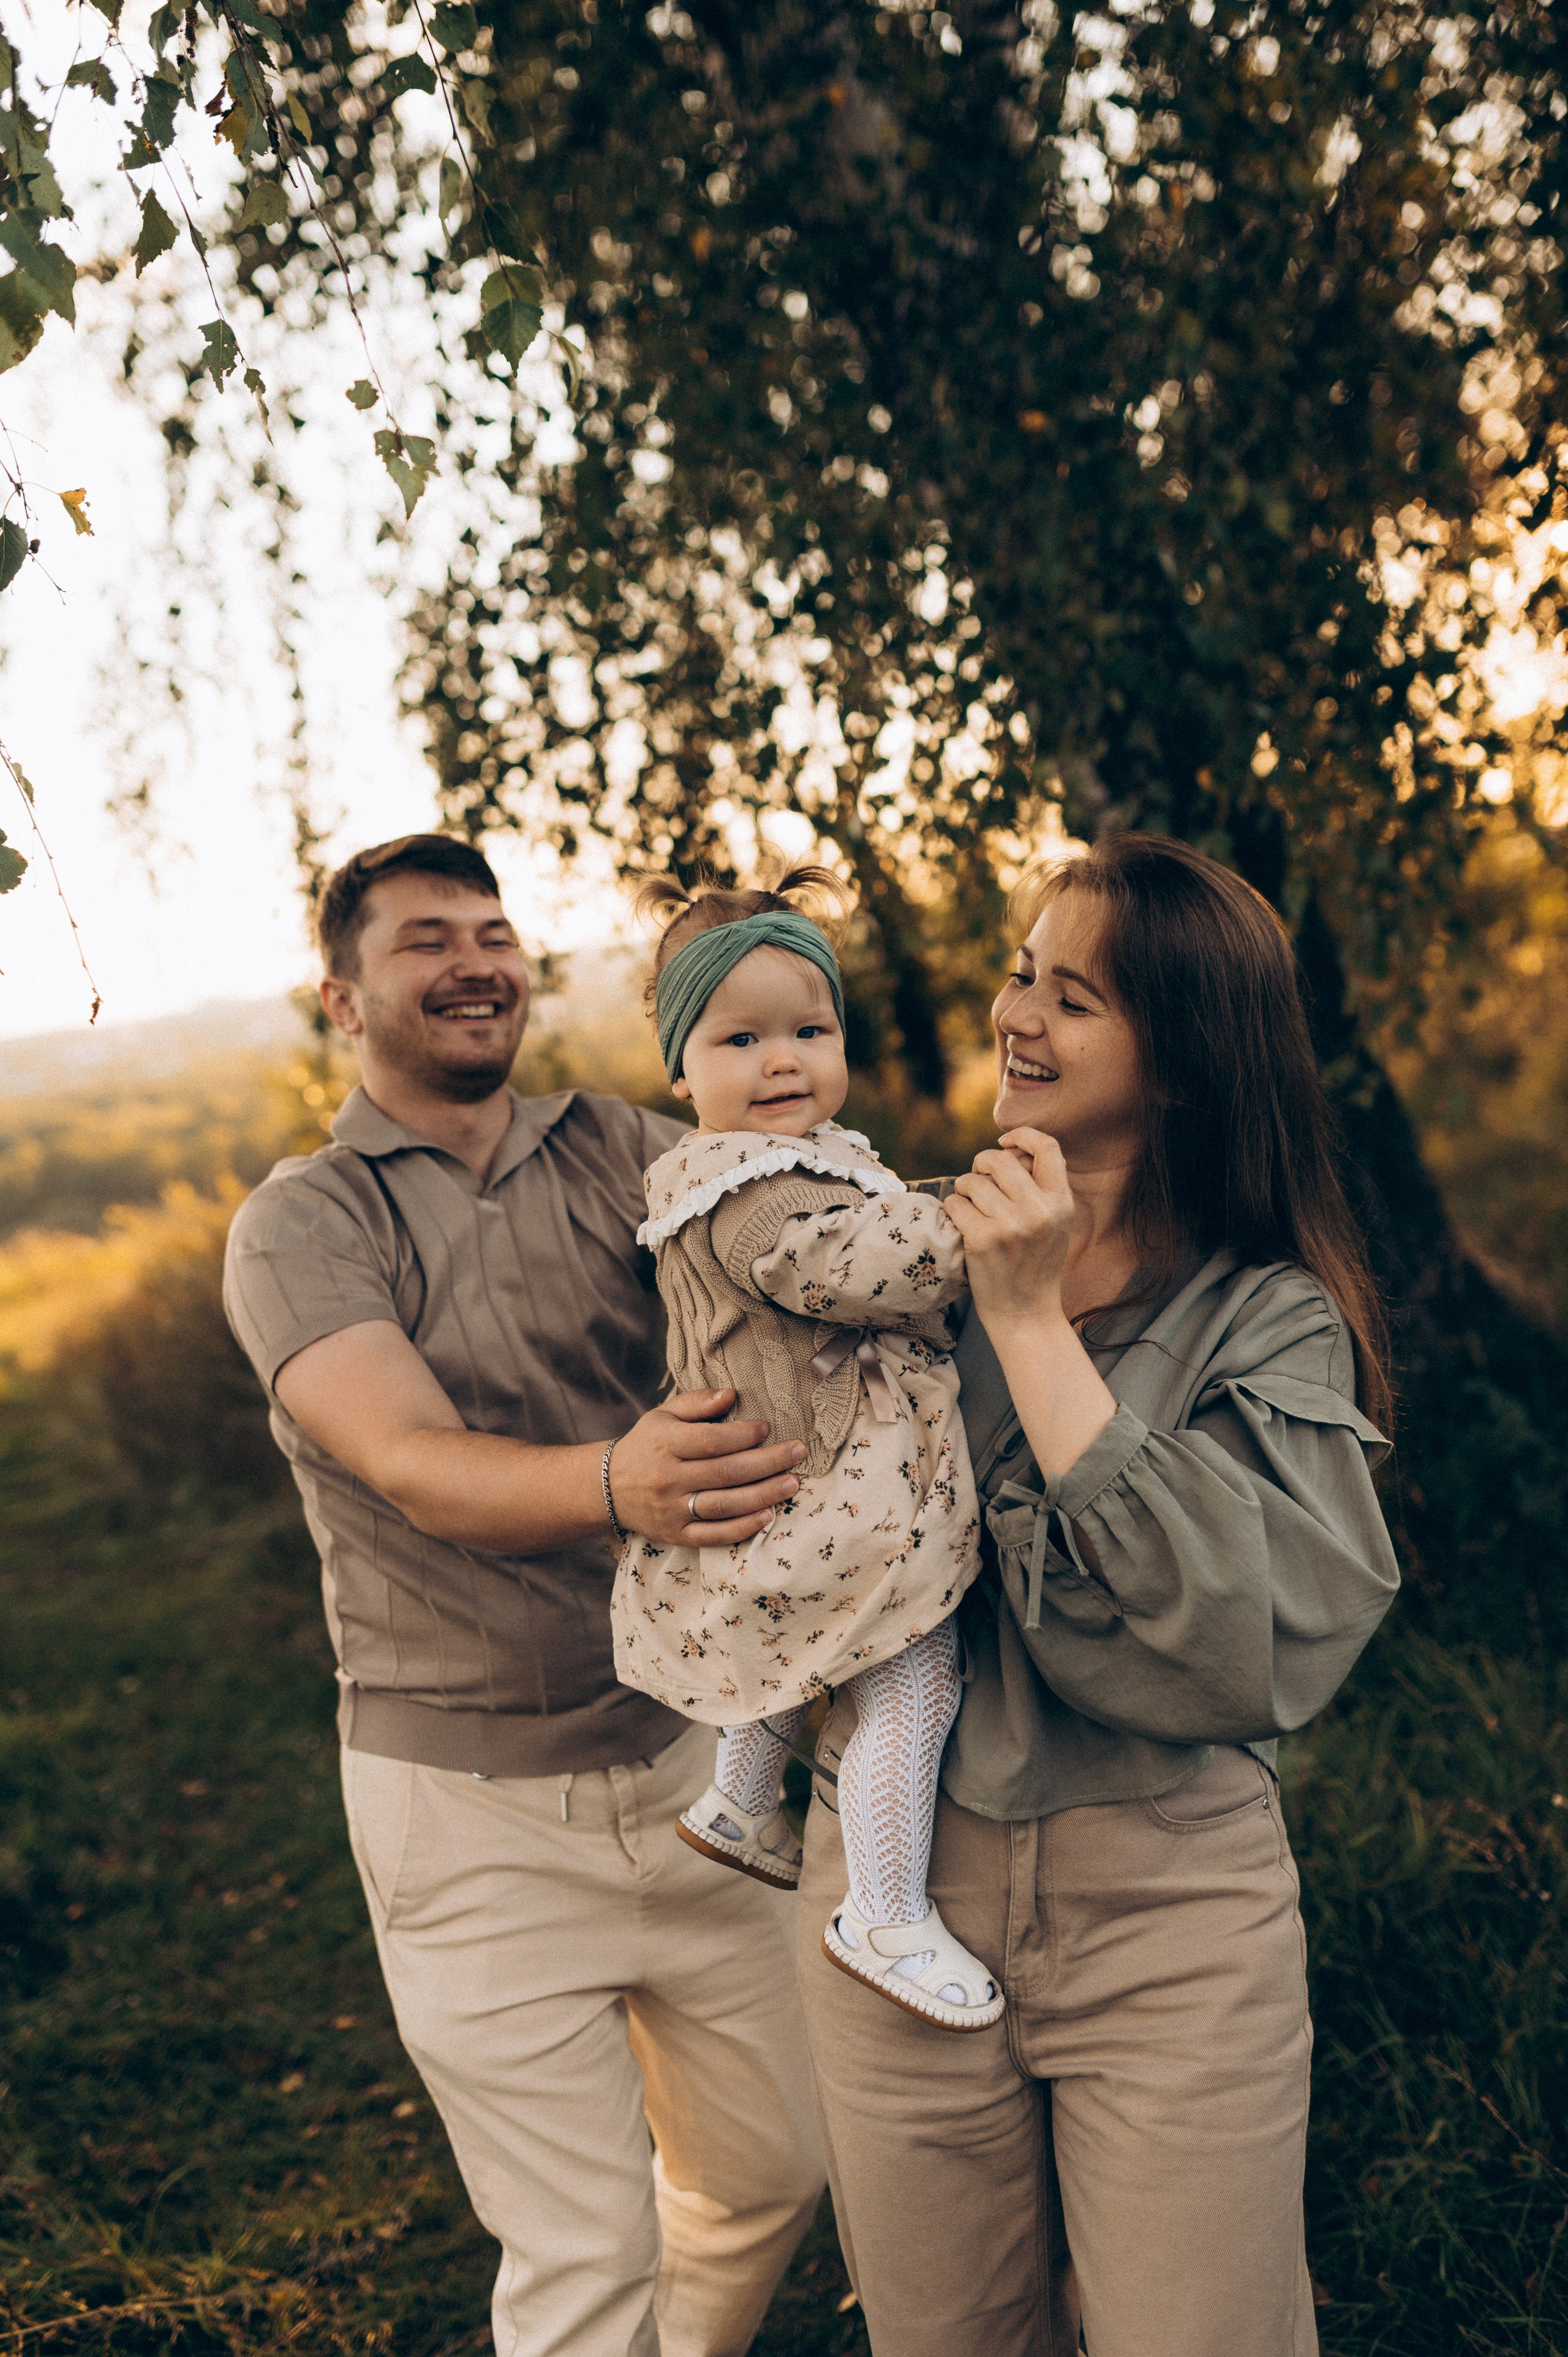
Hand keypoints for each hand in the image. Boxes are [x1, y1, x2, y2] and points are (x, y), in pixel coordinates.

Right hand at [609, 1389, 805, 1546]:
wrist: (608, 1488)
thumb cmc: (647, 1445)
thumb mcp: (663, 1415)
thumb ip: (697, 1402)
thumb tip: (732, 1394)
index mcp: (665, 1444)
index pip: (711, 1441)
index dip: (743, 1435)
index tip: (767, 1427)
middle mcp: (668, 1478)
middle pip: (725, 1472)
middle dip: (767, 1462)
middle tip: (798, 1452)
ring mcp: (672, 1510)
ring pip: (724, 1505)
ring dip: (763, 1495)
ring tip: (792, 1484)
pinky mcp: (676, 1534)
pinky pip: (713, 1535)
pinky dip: (741, 1528)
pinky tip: (767, 1516)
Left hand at [944, 1126, 1078, 1331]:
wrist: (1026, 1314)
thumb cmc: (1035, 1265)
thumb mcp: (1055, 1224)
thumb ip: (1040, 1188)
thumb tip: (1009, 1149)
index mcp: (1062, 1203)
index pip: (1048, 1146)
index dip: (1022, 1135)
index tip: (1005, 1142)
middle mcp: (1039, 1211)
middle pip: (999, 1159)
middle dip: (981, 1164)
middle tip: (979, 1181)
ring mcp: (1010, 1226)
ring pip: (971, 1181)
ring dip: (964, 1191)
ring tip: (972, 1210)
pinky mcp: (982, 1240)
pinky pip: (955, 1204)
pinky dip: (953, 1211)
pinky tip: (962, 1226)